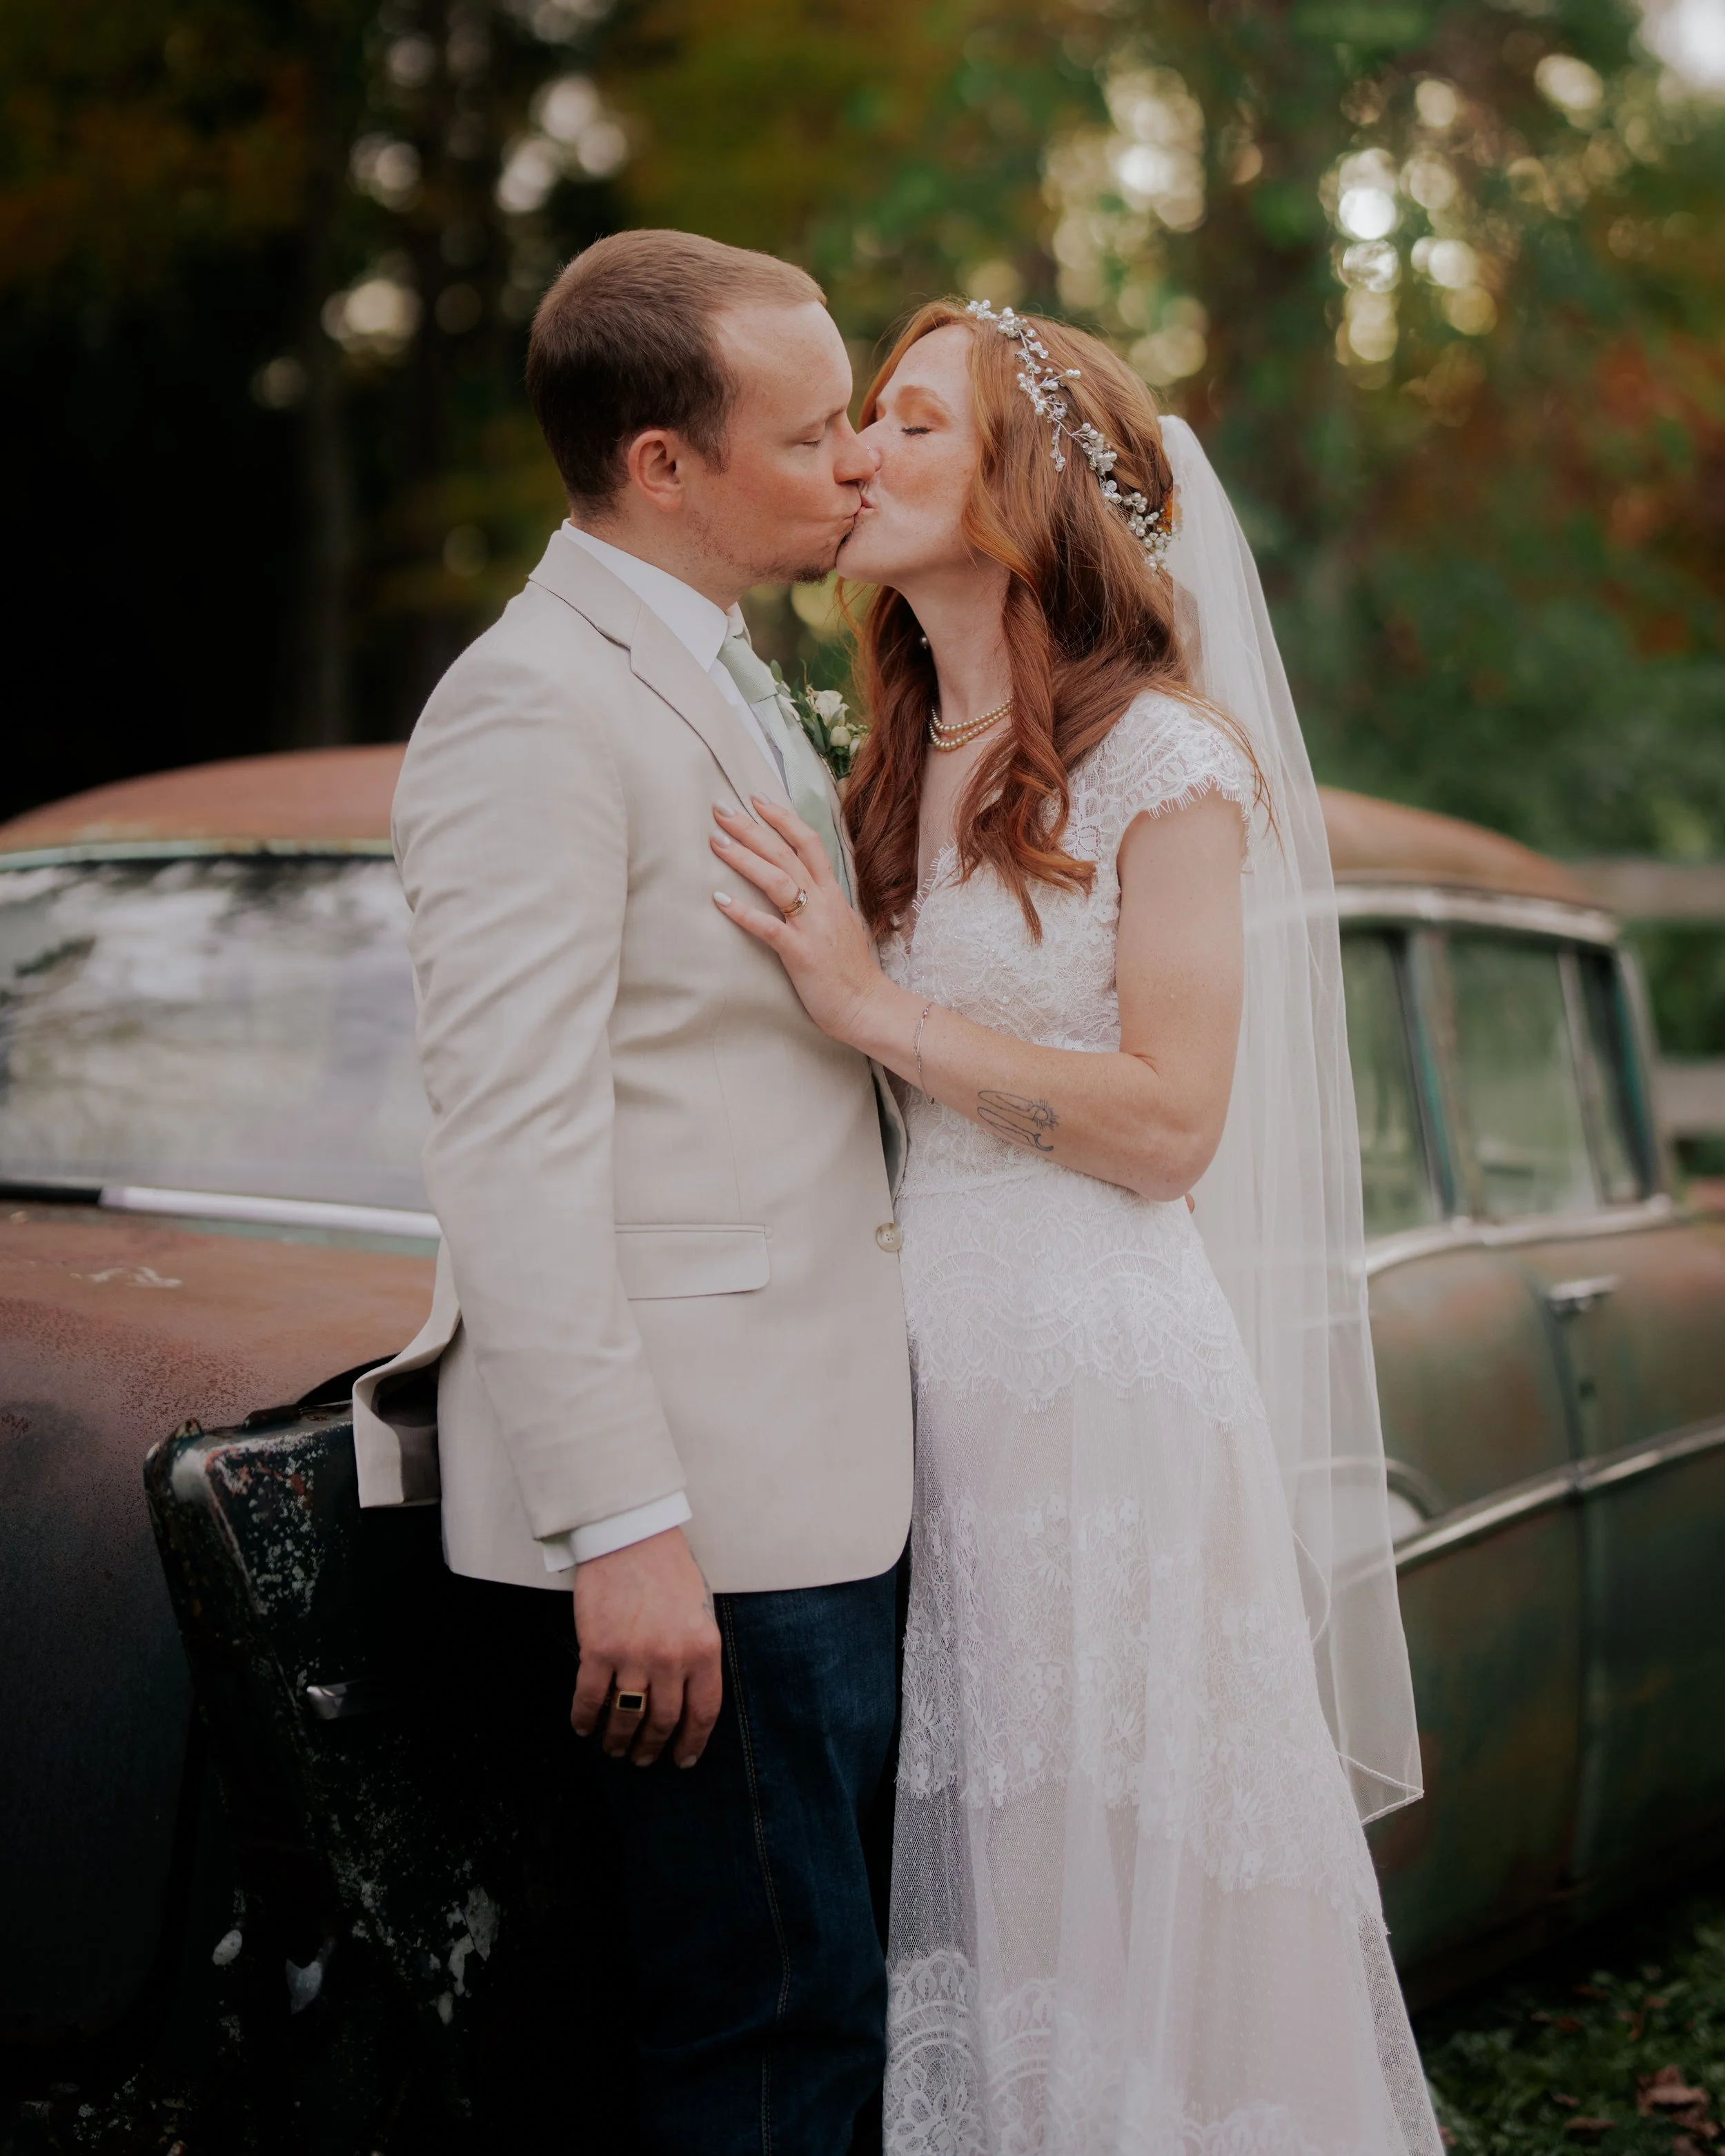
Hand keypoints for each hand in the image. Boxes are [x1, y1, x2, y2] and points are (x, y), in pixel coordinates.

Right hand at [570, 1526, 722, 1767]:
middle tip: (643, 1759)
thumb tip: (687, 1697)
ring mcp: (633, 1656)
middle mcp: (671, 1659)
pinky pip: (590, 1699)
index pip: (702, 1713)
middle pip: (662, 1721)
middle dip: (652, 1747)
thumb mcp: (700, 1612)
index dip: (691, 1743)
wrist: (631, 1537)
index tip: (683, 1759)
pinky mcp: (598, 1650)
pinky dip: (585, 1719)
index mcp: (704, 1649)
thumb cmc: (667, 1570)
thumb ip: (697, 1654)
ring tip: (615, 1748)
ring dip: (619, 1740)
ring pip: (626, 1717)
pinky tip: (584, 1727)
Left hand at [710, 797, 889, 1046]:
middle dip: (751, 828)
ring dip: (744, 858)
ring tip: (716, 841)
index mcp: (833, 894)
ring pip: (776, 880)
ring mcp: (812, 926)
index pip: (809, 843)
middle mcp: (823, 903)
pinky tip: (719, 898)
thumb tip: (804, 889)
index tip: (756, 800)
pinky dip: (742, 911)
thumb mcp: (842, 925)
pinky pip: (767, 927)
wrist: (868, 1007)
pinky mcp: (800, 953)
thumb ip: (823, 904)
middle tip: (720, 809)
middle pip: (785, 853)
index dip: (782, 818)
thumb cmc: (852, 972)